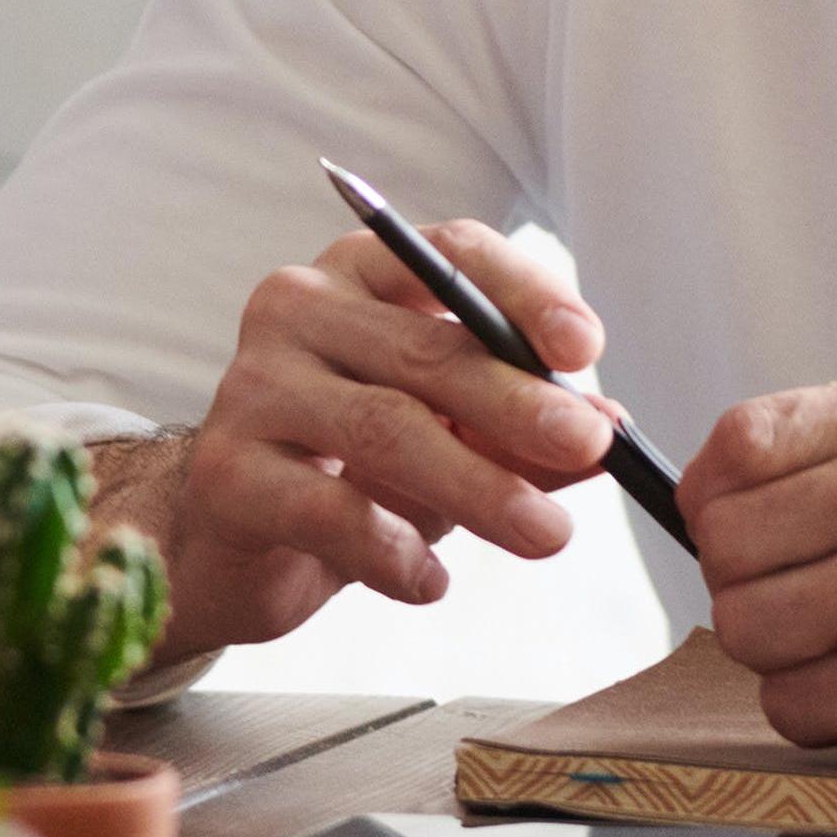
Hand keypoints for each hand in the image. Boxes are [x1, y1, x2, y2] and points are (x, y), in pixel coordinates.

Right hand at [110, 222, 620, 655]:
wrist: (232, 546)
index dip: (524, 292)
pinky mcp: (225, 472)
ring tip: (545, 535)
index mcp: (359, 275)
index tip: (584, 348)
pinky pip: (328, 509)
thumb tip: (611, 429)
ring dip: (479, 486)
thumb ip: (520, 431)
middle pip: (426, 349)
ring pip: (384, 428)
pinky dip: (394, 552)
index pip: (449, 253)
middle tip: (590, 448)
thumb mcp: (450, 440)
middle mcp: (297, 309)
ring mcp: (252, 387)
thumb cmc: (351, 471)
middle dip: (519, 403)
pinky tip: (432, 583)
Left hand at [680, 369, 836, 770]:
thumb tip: (713, 491)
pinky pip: (788, 704)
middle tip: (806, 601)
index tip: (736, 529)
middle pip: (724, 541)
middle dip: (747, 583)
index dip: (715, 497)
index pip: (739, 440)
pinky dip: (818, 715)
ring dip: (780, 654)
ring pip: (741, 625)